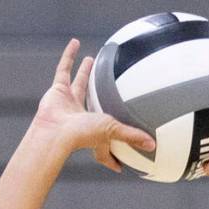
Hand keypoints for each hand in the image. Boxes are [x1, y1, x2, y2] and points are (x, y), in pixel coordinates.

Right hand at [31, 39, 155, 171]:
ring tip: (90, 60)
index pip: (105, 150)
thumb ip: (132, 136)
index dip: (111, 158)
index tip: (119, 165)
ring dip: (84, 73)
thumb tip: (153, 145)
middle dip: (98, 101)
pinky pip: (64, 69)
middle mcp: (81, 118)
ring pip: (78, 84)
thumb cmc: (81, 135)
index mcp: (94, 133)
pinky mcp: (57, 91)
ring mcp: (67, 103)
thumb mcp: (112, 132)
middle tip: (105, 92)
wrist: (55, 131)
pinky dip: (68, 56)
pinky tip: (75, 43)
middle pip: (92, 107)